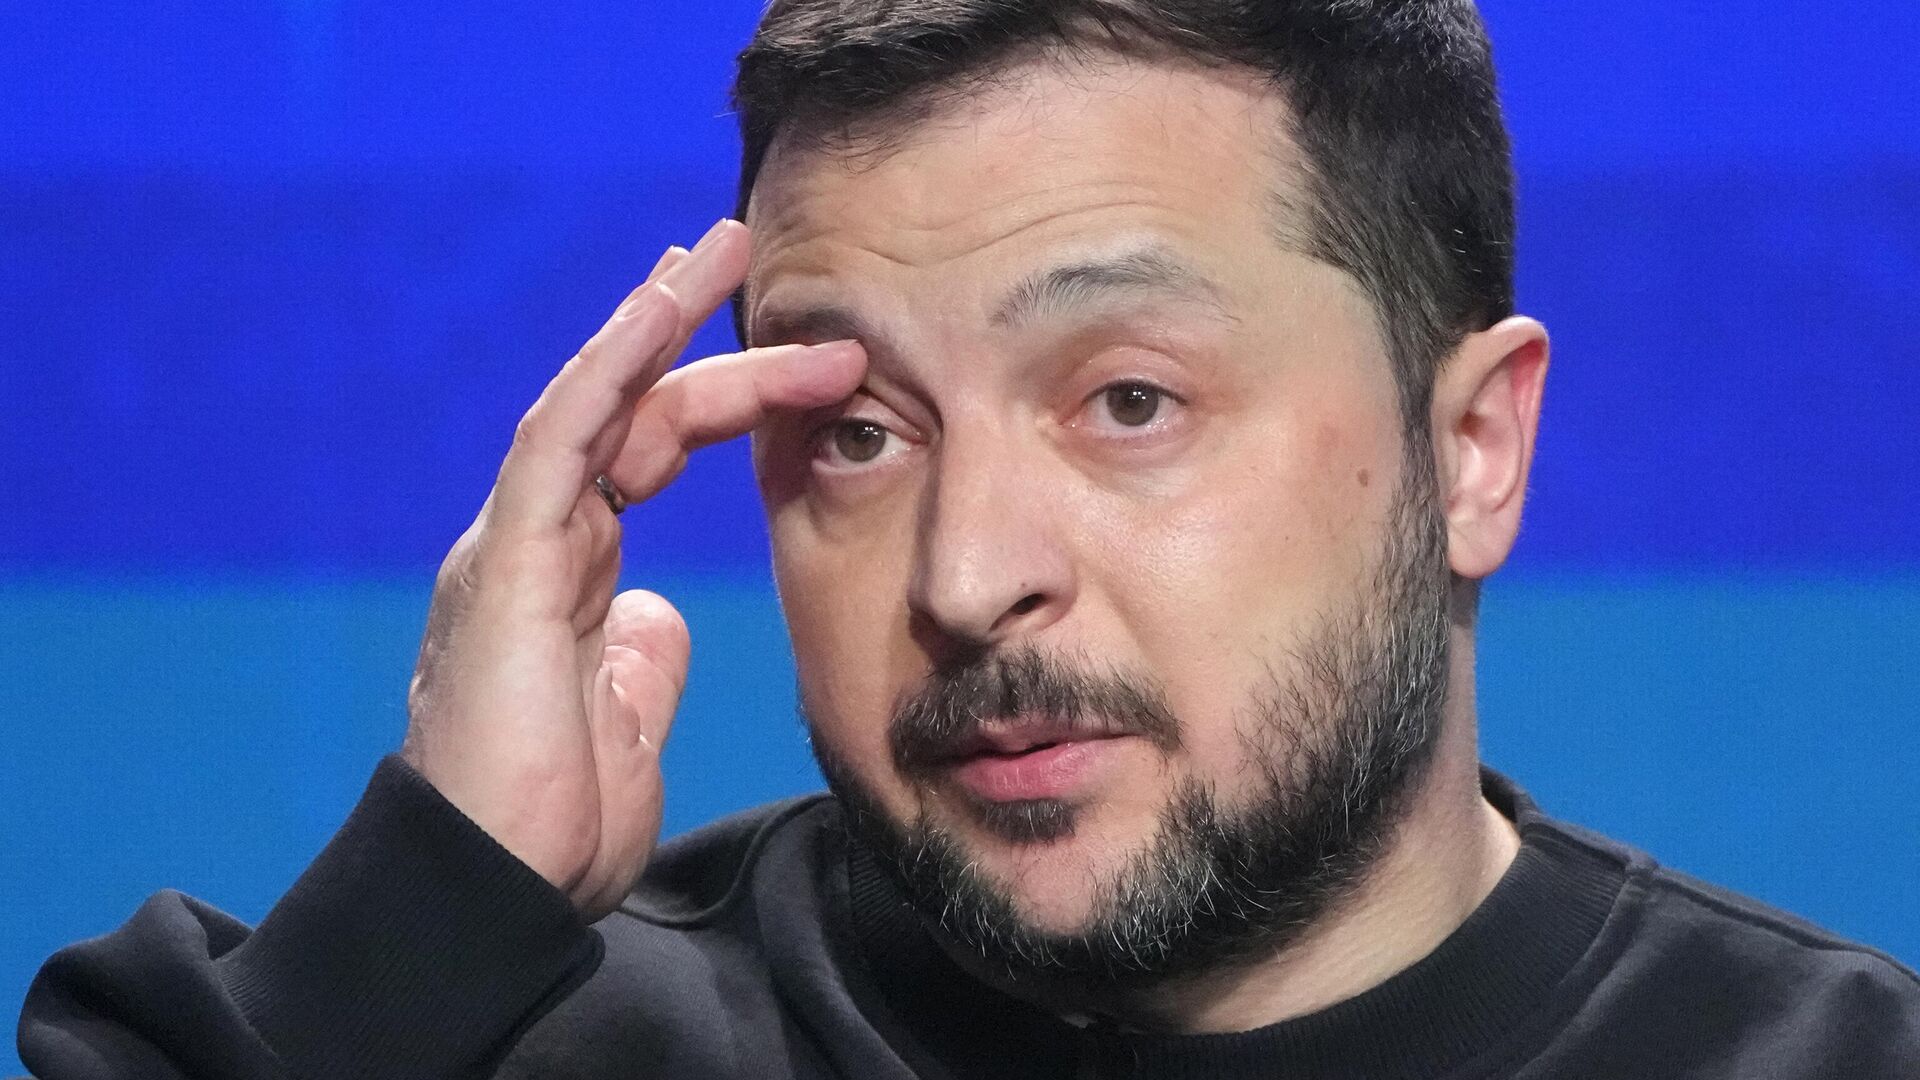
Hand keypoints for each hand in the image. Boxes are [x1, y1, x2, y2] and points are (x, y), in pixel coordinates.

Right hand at [401, 220, 863, 919]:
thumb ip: (640, 661)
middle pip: (630, 418)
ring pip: (591, 404)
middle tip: (767, 276)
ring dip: (658, 321)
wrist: (494, 891)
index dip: (708, 399)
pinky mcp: (503, 564)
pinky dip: (610, 365)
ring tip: (717, 252)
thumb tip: (660, 615)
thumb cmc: (552, 825)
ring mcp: (512, 547)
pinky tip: (659, 307)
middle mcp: (534, 545)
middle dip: (704, 346)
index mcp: (566, 578)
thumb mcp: (626, 727)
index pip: (642, 457)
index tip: (788, 362)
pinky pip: (559, 438)